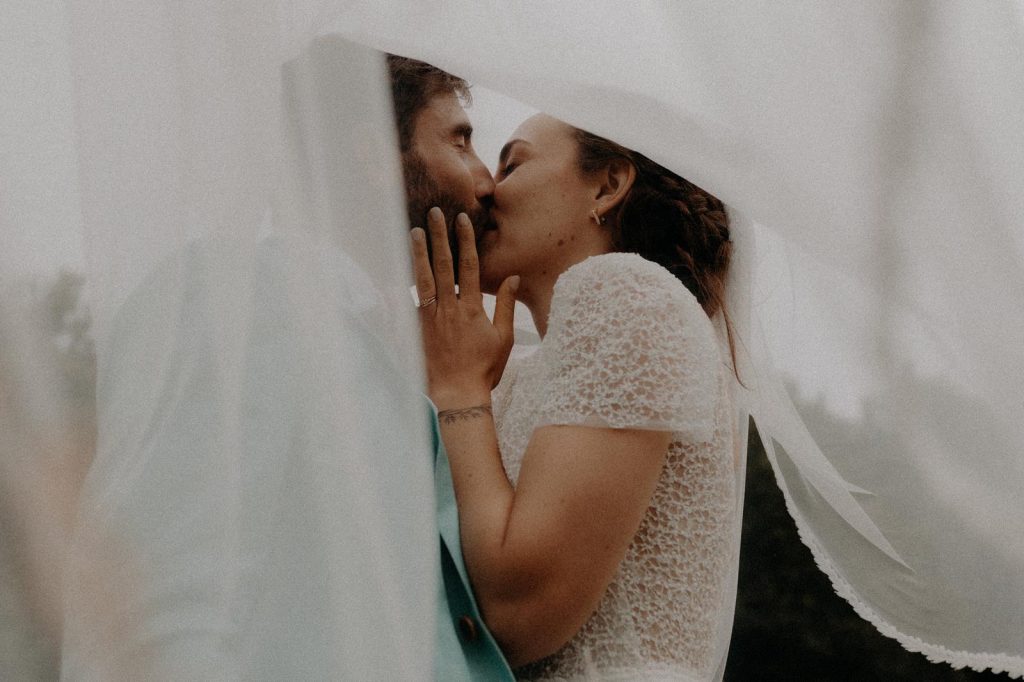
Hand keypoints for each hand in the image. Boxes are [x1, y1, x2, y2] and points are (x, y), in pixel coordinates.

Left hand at [411, 208, 518, 409]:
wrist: (456, 394)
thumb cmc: (484, 368)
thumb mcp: (503, 337)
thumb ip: (505, 305)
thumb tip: (513, 277)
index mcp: (471, 308)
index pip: (468, 265)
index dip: (465, 240)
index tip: (461, 219)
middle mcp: (449, 308)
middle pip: (442, 264)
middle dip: (438, 236)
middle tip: (433, 213)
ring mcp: (430, 318)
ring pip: (423, 278)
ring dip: (418, 253)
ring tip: (413, 231)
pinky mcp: (416, 329)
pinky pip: (410, 300)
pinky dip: (405, 282)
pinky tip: (401, 268)